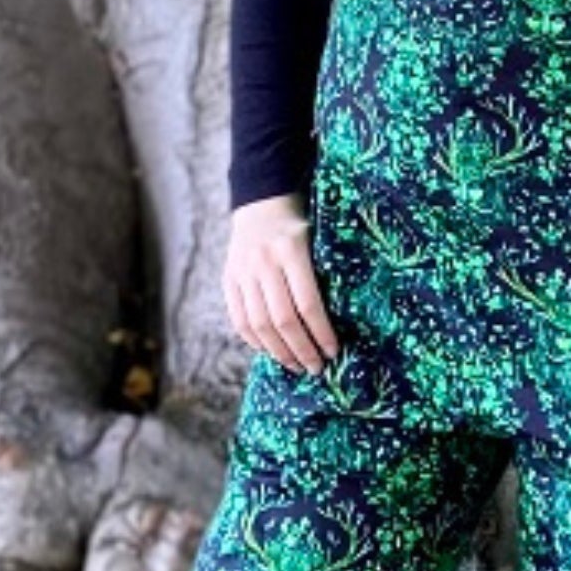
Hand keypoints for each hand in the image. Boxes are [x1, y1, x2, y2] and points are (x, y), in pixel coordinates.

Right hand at [224, 194, 342, 373]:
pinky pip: (239, 320)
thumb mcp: (318, 239)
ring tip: (296, 365)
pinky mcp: (229, 279)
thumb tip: (341, 322)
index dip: (321, 333)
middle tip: (316, 368)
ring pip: (259, 324)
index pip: (308, 304)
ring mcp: (242, 272)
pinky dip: (255, 341)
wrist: (261, 202)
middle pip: (283, 320)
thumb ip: (325, 274)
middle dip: (302, 350)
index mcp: (292, 250)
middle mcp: (264, 262)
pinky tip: (271, 352)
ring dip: (279, 352)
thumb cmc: (300, 225)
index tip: (333, 352)